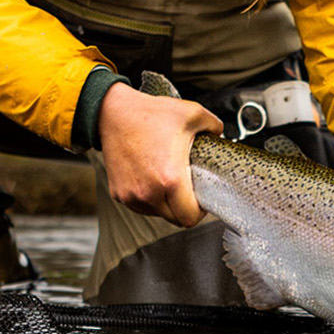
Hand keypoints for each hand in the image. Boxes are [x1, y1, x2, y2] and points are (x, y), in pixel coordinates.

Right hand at [97, 81, 224, 226]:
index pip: (190, 218)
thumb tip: (221, 136)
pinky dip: (149, 198)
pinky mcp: (119, 194)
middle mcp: (149, 192)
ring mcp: (131, 195)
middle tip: (187, 189)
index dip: (200, 211)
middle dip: (184, 208)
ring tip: (167, 180)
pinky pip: (141, 206)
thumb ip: (214, 126)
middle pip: (176, 220)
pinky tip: (151, 179)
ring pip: (158, 213)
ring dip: (166, 204)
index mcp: (170, 179)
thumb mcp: (192, 114)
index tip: (201, 199)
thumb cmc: (149, 114)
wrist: (112, 113)